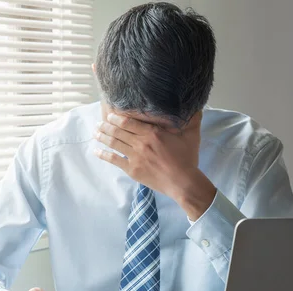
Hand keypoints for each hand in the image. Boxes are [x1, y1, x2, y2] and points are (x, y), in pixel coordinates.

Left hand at [94, 112, 215, 219]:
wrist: (182, 182)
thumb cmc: (187, 159)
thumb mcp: (192, 136)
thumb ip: (192, 119)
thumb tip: (196, 106)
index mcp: (153, 132)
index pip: (129, 122)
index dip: (116, 117)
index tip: (109, 114)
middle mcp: (141, 143)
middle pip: (118, 131)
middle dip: (106, 126)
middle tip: (98, 123)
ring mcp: (135, 156)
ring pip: (114, 143)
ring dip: (102, 137)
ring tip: (95, 133)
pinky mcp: (132, 169)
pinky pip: (114, 160)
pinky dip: (103, 155)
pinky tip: (96, 151)